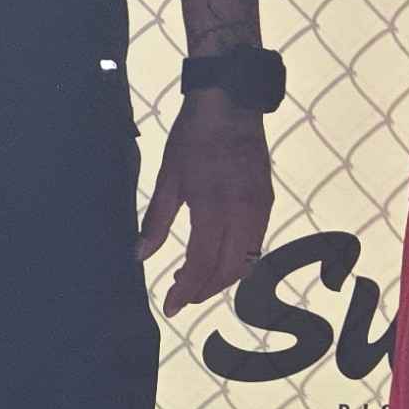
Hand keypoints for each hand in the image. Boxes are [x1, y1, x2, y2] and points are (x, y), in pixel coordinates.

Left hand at [141, 91, 273, 315]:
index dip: (186, 290)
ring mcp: (260, 208)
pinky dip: (238, 260)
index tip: (170, 306)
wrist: (231, 102)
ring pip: (246, 261)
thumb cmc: (193, 137)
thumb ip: (155, 221)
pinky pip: (256, 244)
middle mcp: (243, 213)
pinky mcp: (267, 201)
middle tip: (180, 296)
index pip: (202, 263)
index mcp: (213, 207)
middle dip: (204, 290)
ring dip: (222, 278)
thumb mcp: (167, 178)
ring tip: (196, 281)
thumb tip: (140, 256)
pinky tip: (220, 259)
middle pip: (228, 270)